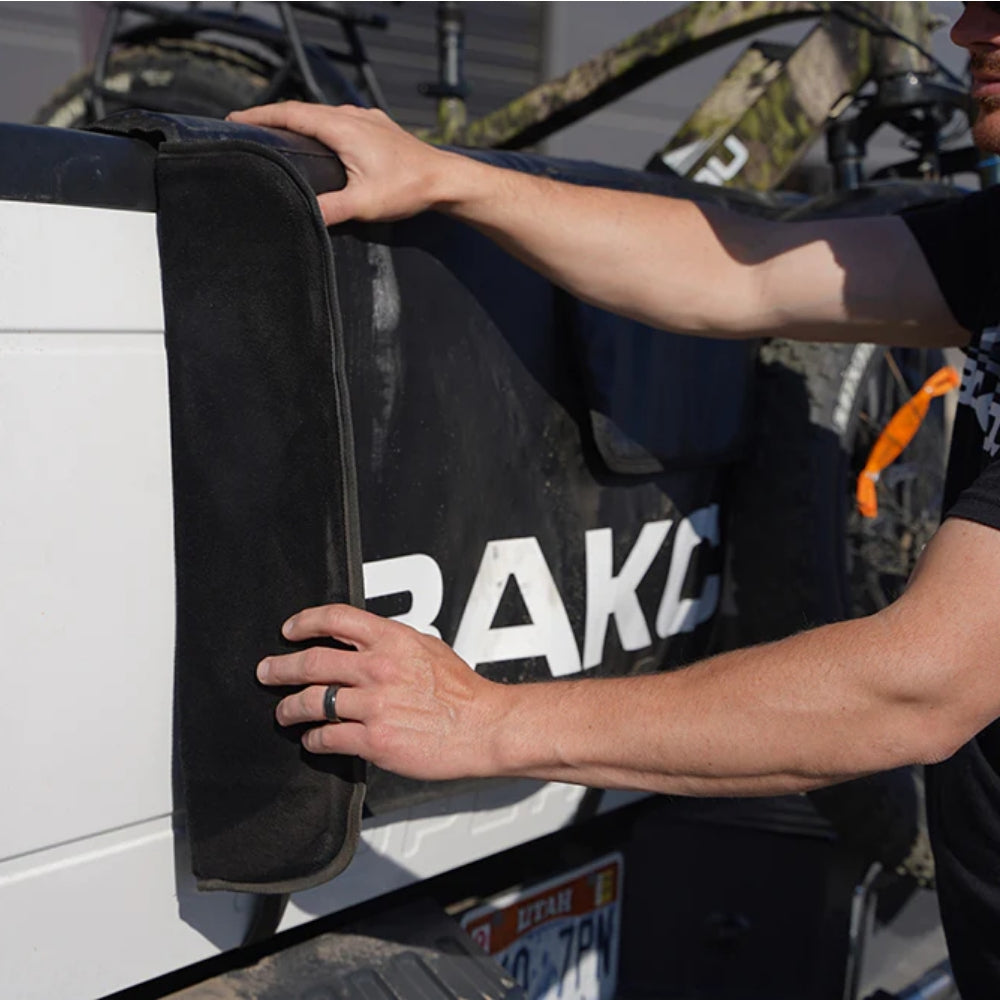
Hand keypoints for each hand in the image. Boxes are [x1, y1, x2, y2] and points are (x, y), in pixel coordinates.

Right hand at [227, 102, 461, 225]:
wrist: (447, 180)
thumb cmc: (409, 188)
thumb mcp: (364, 205)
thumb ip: (329, 211)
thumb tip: (301, 216)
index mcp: (342, 128)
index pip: (291, 113)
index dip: (260, 115)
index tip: (236, 118)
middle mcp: (354, 116)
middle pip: (304, 110)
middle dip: (275, 117)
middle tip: (250, 127)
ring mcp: (368, 120)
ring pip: (324, 113)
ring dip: (300, 120)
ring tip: (281, 133)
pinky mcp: (380, 128)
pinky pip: (343, 119)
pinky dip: (323, 125)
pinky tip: (324, 139)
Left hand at [257, 603, 508, 779]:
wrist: (483, 727)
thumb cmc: (462, 692)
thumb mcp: (427, 647)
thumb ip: (393, 642)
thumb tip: (366, 640)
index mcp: (392, 640)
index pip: (335, 619)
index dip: (304, 622)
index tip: (290, 630)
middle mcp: (378, 669)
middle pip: (311, 662)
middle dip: (280, 667)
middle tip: (268, 670)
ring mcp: (373, 705)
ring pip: (311, 702)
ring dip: (289, 708)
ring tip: (284, 711)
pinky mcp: (373, 740)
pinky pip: (327, 737)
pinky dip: (313, 739)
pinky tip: (312, 739)